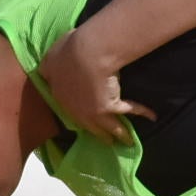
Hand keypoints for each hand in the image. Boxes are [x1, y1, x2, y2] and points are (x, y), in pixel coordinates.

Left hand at [38, 29, 151, 146]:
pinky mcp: (112, 107)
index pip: (71, 111)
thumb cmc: (66, 53)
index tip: (86, 121)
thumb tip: (44, 72)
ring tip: (126, 141)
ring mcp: (95, 112)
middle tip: (108, 142)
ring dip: (119, 135)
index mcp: (62, 97)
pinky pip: (130, 110)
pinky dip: (142, 112)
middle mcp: (78, 110)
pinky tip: (152, 116)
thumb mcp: (49, 59)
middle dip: (100, 135)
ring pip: (109, 127)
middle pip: (91, 127)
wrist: (86, 54)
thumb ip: (47, 68)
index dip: (80, 116)